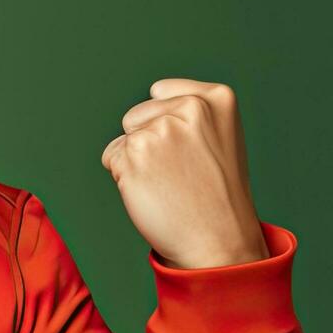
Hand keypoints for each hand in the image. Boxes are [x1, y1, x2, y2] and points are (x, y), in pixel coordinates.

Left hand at [99, 78, 267, 268]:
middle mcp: (189, 108)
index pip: (159, 92)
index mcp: (216, 98)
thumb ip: (190, 108)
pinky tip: (153, 193)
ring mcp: (160, 132)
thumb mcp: (220, 135)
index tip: (193, 148)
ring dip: (136, 162)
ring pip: (124, 139)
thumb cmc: (217, 192)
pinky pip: (111, 158)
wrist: (219, 240)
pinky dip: (124, 178)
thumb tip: (155, 93)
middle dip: (149, 141)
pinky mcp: (134, 156)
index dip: (166, 122)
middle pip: (137, 116)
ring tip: (169, 183)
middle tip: (181, 172)